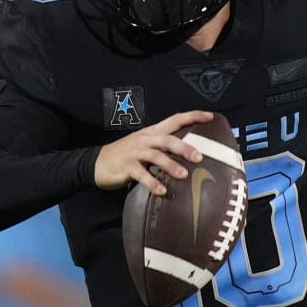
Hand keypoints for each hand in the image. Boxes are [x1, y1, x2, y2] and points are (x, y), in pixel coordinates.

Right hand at [94, 110, 213, 195]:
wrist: (97, 163)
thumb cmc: (126, 156)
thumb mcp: (145, 146)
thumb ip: (164, 148)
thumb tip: (189, 155)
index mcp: (152, 133)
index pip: (175, 119)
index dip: (192, 116)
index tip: (210, 116)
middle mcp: (145, 139)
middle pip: (168, 140)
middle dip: (184, 147)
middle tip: (199, 157)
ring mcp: (135, 152)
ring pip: (156, 156)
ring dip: (170, 165)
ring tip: (183, 175)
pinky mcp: (126, 166)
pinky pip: (141, 174)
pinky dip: (152, 182)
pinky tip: (161, 190)